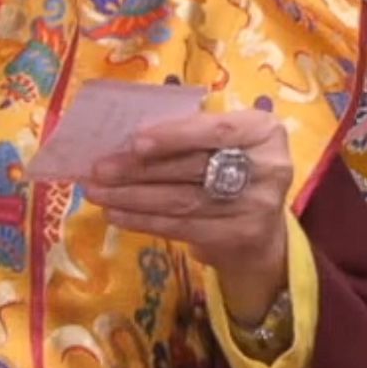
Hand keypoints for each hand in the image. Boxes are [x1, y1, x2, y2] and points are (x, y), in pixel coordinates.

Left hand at [87, 109, 292, 324]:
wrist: (261, 227)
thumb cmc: (230, 167)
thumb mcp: (221, 141)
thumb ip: (187, 132)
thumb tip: (124, 137)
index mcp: (263, 131)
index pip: (216, 130)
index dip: (174, 135)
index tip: (134, 141)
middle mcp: (268, 167)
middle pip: (192, 167)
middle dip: (139, 169)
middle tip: (99, 169)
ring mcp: (257, 206)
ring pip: (182, 200)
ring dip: (133, 197)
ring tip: (98, 193)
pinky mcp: (239, 237)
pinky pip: (183, 227)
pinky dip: (144, 221)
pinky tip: (117, 215)